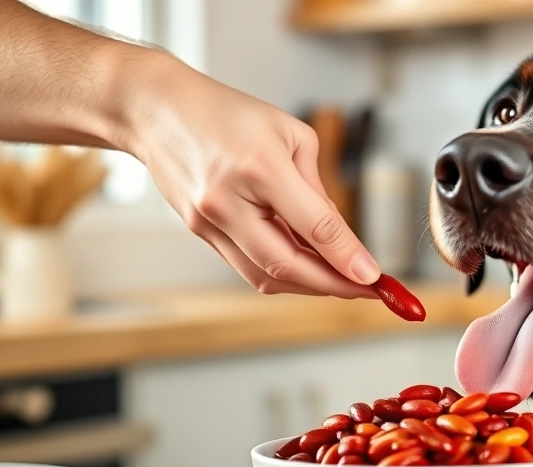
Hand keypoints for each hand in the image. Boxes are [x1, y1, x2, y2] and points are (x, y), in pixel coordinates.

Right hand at [121, 51, 378, 298]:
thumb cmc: (226, 113)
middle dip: (333, 286)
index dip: (347, 258)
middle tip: (366, 290)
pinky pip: (247, 267)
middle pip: (288, 266)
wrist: (156, 110)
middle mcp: (229, 201)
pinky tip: (306, 269)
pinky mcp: (199, 233)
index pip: (313, 227)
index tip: (375, 279)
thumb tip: (340, 237)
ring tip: (341, 282)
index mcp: (260, 167)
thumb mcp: (290, 135)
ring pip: (266, 277)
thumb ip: (317, 188)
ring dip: (308, 286)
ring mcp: (208, 222)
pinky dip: (282, 275)